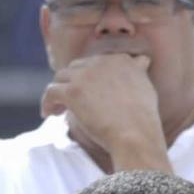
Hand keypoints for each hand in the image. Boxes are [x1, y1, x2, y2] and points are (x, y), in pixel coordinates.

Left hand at [40, 54, 165, 164]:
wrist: (135, 133)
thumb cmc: (142, 118)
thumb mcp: (146, 86)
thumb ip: (139, 71)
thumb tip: (143, 60)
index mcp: (120, 60)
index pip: (94, 63)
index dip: (87, 78)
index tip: (86, 94)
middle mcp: (102, 62)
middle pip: (75, 68)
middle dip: (71, 83)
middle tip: (69, 102)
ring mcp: (86, 75)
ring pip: (60, 78)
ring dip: (57, 93)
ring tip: (58, 110)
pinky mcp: (73, 91)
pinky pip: (51, 92)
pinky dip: (47, 102)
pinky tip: (48, 114)